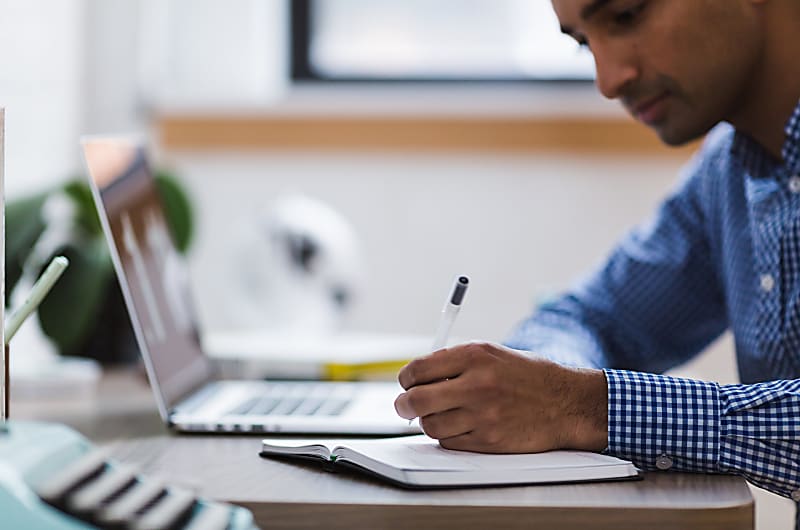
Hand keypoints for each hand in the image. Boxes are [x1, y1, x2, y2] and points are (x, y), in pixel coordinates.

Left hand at [394, 342, 607, 452]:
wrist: (566, 403)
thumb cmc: (527, 376)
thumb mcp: (492, 354)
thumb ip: (454, 362)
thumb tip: (416, 377)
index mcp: (474, 355)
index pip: (418, 369)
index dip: (406, 379)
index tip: (407, 383)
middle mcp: (476, 384)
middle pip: (416, 400)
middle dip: (404, 405)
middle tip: (405, 405)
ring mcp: (482, 415)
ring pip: (430, 425)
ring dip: (429, 422)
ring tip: (440, 414)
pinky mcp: (488, 441)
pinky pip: (449, 442)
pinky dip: (448, 436)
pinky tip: (461, 426)